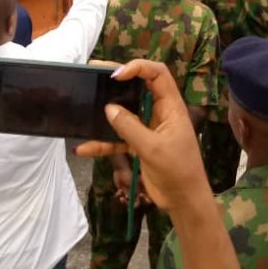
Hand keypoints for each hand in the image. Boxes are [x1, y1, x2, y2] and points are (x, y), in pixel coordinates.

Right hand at [74, 59, 208, 211]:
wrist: (184, 201)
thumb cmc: (177, 171)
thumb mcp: (152, 148)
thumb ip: (130, 127)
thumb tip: (109, 108)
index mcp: (170, 106)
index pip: (157, 74)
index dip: (138, 68)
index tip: (116, 75)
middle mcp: (159, 112)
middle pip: (138, 87)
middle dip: (117, 80)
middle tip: (93, 73)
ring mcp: (148, 128)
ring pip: (124, 113)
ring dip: (105, 112)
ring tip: (84, 102)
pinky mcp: (139, 145)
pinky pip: (117, 138)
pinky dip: (102, 142)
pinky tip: (83, 148)